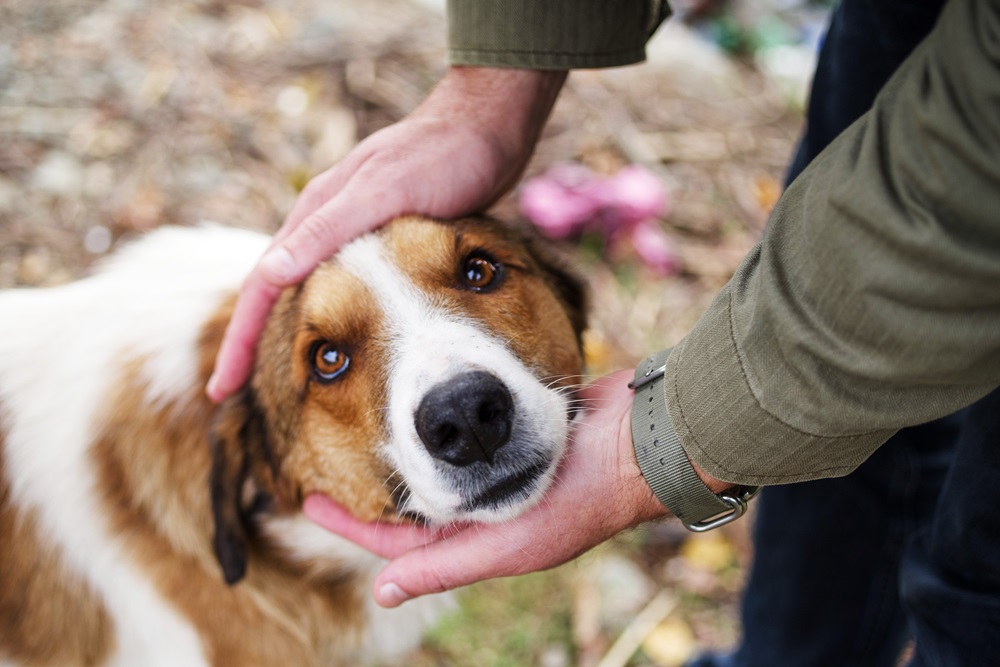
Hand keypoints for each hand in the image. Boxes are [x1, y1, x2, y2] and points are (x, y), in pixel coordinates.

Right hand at [207, 67, 566, 401]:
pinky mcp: (384, 239)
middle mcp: (326, 225)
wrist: (484, 128)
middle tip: (235, 392)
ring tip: (280, 376)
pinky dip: (330, 316)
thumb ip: (326, 229)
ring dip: (288, 331)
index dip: (241, 341)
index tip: (221, 390)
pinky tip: (341, 337)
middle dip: (253, 343)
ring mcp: (353, 232)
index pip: (261, 286)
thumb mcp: (382, 192)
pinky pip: (343, 287)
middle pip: (275, 292)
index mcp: (314, 215)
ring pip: (307, 290)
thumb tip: (270, 273)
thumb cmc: (438, 158)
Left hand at [303, 370, 671, 606]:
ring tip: (367, 430)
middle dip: (376, 487)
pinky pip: (467, 434)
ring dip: (407, 452)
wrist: (638, 445)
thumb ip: (445, 566)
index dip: (353, 524)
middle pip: (417, 502)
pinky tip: (421, 405)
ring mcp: (502, 467)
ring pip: (440, 465)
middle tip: (330, 461)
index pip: (401, 541)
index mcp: (482, 540)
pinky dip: (443, 426)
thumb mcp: (508, 545)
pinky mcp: (516, 429)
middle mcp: (488, 507)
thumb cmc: (578, 501)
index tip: (308, 502)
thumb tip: (382, 594)